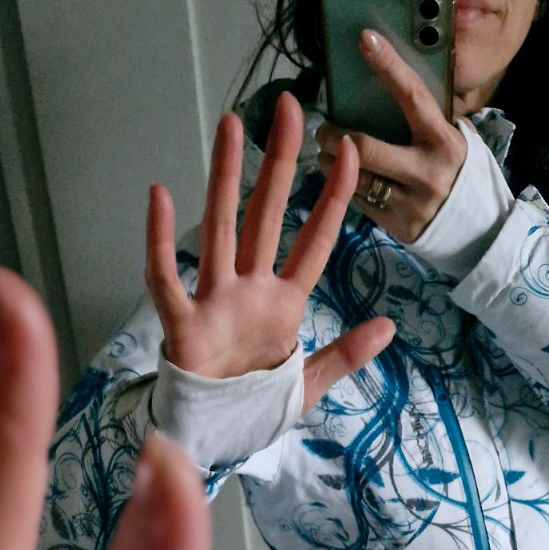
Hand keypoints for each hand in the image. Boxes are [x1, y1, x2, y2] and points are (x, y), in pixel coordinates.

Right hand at [146, 90, 394, 405]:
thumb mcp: (308, 385)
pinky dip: (160, 242)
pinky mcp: (183, 326)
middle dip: (279, 163)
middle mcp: (248, 292)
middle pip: (266, 217)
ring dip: (225, 179)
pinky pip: (167, 279)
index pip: (314, 242)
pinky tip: (160, 197)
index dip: (333, 199)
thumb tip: (388, 327)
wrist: (207, 441)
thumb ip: (346, 355)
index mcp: (282, 305)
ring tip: (230, 128)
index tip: (349, 152)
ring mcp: (214, 303)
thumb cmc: (249, 407)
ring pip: (220, 230)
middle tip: (289, 108)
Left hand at [316, 29, 472, 245]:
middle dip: (334, 136)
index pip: (412, 96)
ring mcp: (411, 202)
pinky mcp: (398, 226)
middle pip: (366, 148)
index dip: (388, 67)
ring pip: (356, 177)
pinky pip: (361, 202)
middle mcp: (427, 171)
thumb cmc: (461, 175)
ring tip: (323, 153)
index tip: (365, 41)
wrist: (479, 232)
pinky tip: (342, 178)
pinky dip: (345, 187)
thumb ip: (431, 121)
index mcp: (443, 140)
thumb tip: (398, 86)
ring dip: (330, 163)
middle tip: (321, 129)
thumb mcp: (458, 142)